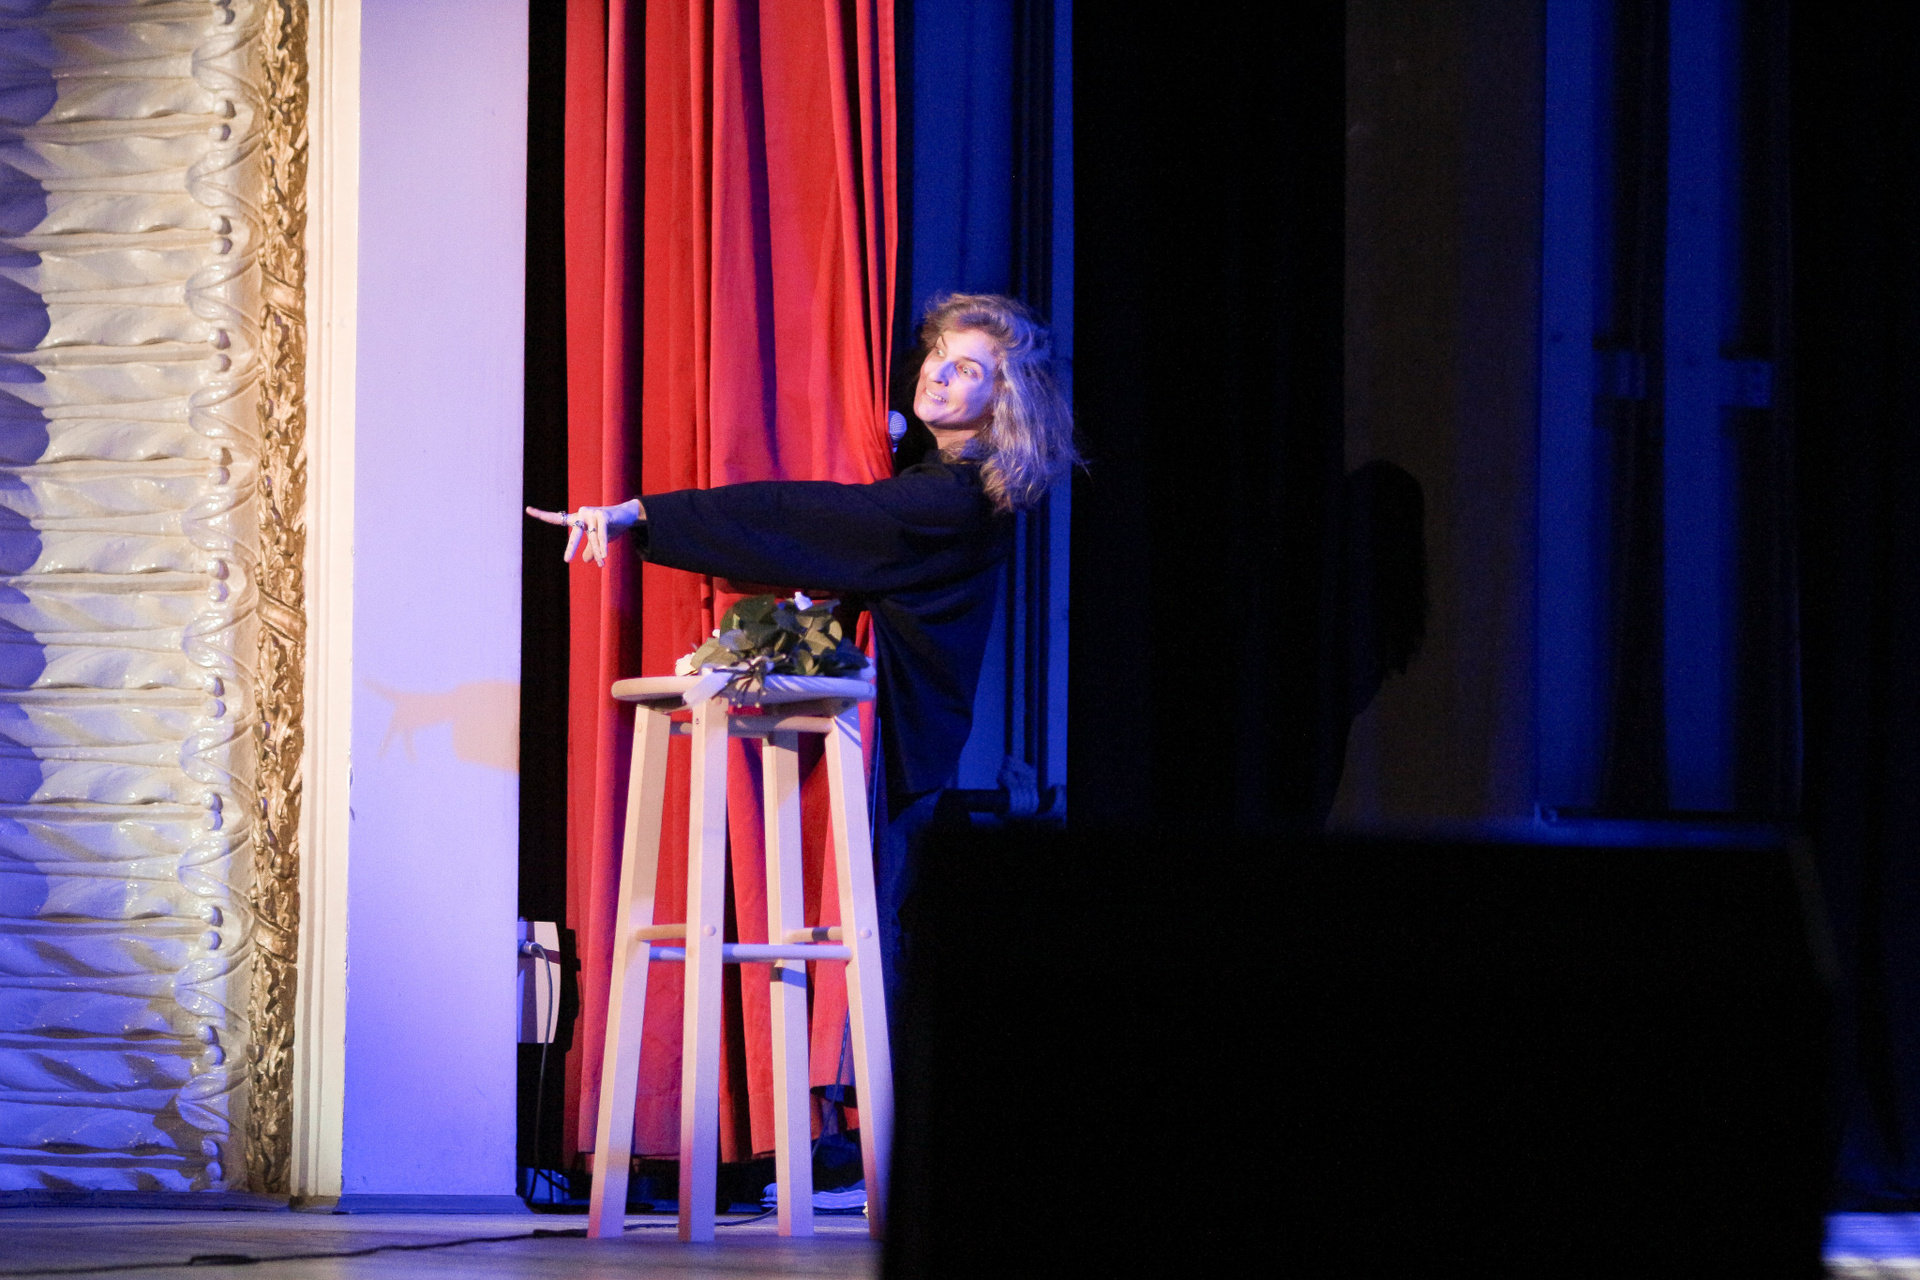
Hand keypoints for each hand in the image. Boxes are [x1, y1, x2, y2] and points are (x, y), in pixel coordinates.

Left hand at [525, 499, 641, 565]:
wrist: (628, 516)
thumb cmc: (611, 527)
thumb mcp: (599, 541)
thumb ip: (590, 549)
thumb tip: (585, 560)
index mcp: (577, 519)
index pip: (557, 518)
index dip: (543, 515)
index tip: (528, 509)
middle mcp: (581, 514)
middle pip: (575, 534)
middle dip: (572, 548)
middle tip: (567, 560)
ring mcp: (592, 513)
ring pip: (593, 539)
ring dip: (599, 552)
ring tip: (603, 565)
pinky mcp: (603, 515)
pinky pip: (601, 535)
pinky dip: (603, 546)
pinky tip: (604, 556)